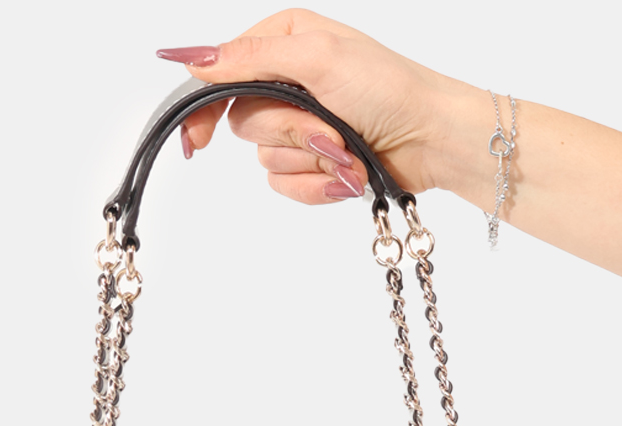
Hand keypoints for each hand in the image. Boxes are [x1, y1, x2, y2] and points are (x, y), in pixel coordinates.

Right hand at [156, 9, 466, 202]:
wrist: (431, 139)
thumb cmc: (387, 88)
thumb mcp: (315, 58)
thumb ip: (249, 58)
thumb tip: (190, 59)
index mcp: (284, 41)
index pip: (221, 75)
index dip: (204, 110)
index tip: (197, 142)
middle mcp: (288, 81)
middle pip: (245, 123)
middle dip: (290, 133)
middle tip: (330, 129)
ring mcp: (301, 126)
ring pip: (267, 160)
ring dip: (311, 162)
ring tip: (349, 152)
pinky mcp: (314, 163)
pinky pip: (286, 186)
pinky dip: (317, 186)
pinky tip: (345, 177)